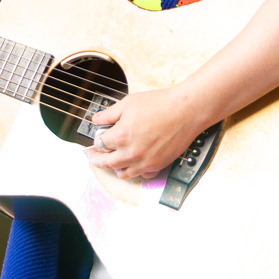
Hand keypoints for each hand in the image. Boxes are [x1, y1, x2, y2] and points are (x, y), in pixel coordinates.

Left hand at [84, 85, 211, 179]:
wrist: (186, 110)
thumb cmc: (161, 104)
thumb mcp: (128, 103)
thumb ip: (108, 114)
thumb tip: (96, 119)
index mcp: (121, 136)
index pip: (100, 144)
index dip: (95, 141)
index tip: (94, 141)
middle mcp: (131, 153)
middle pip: (106, 162)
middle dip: (97, 159)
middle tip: (93, 156)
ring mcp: (145, 162)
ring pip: (122, 173)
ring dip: (114, 168)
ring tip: (112, 161)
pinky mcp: (157, 165)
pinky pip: (141, 175)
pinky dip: (135, 172)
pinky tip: (133, 164)